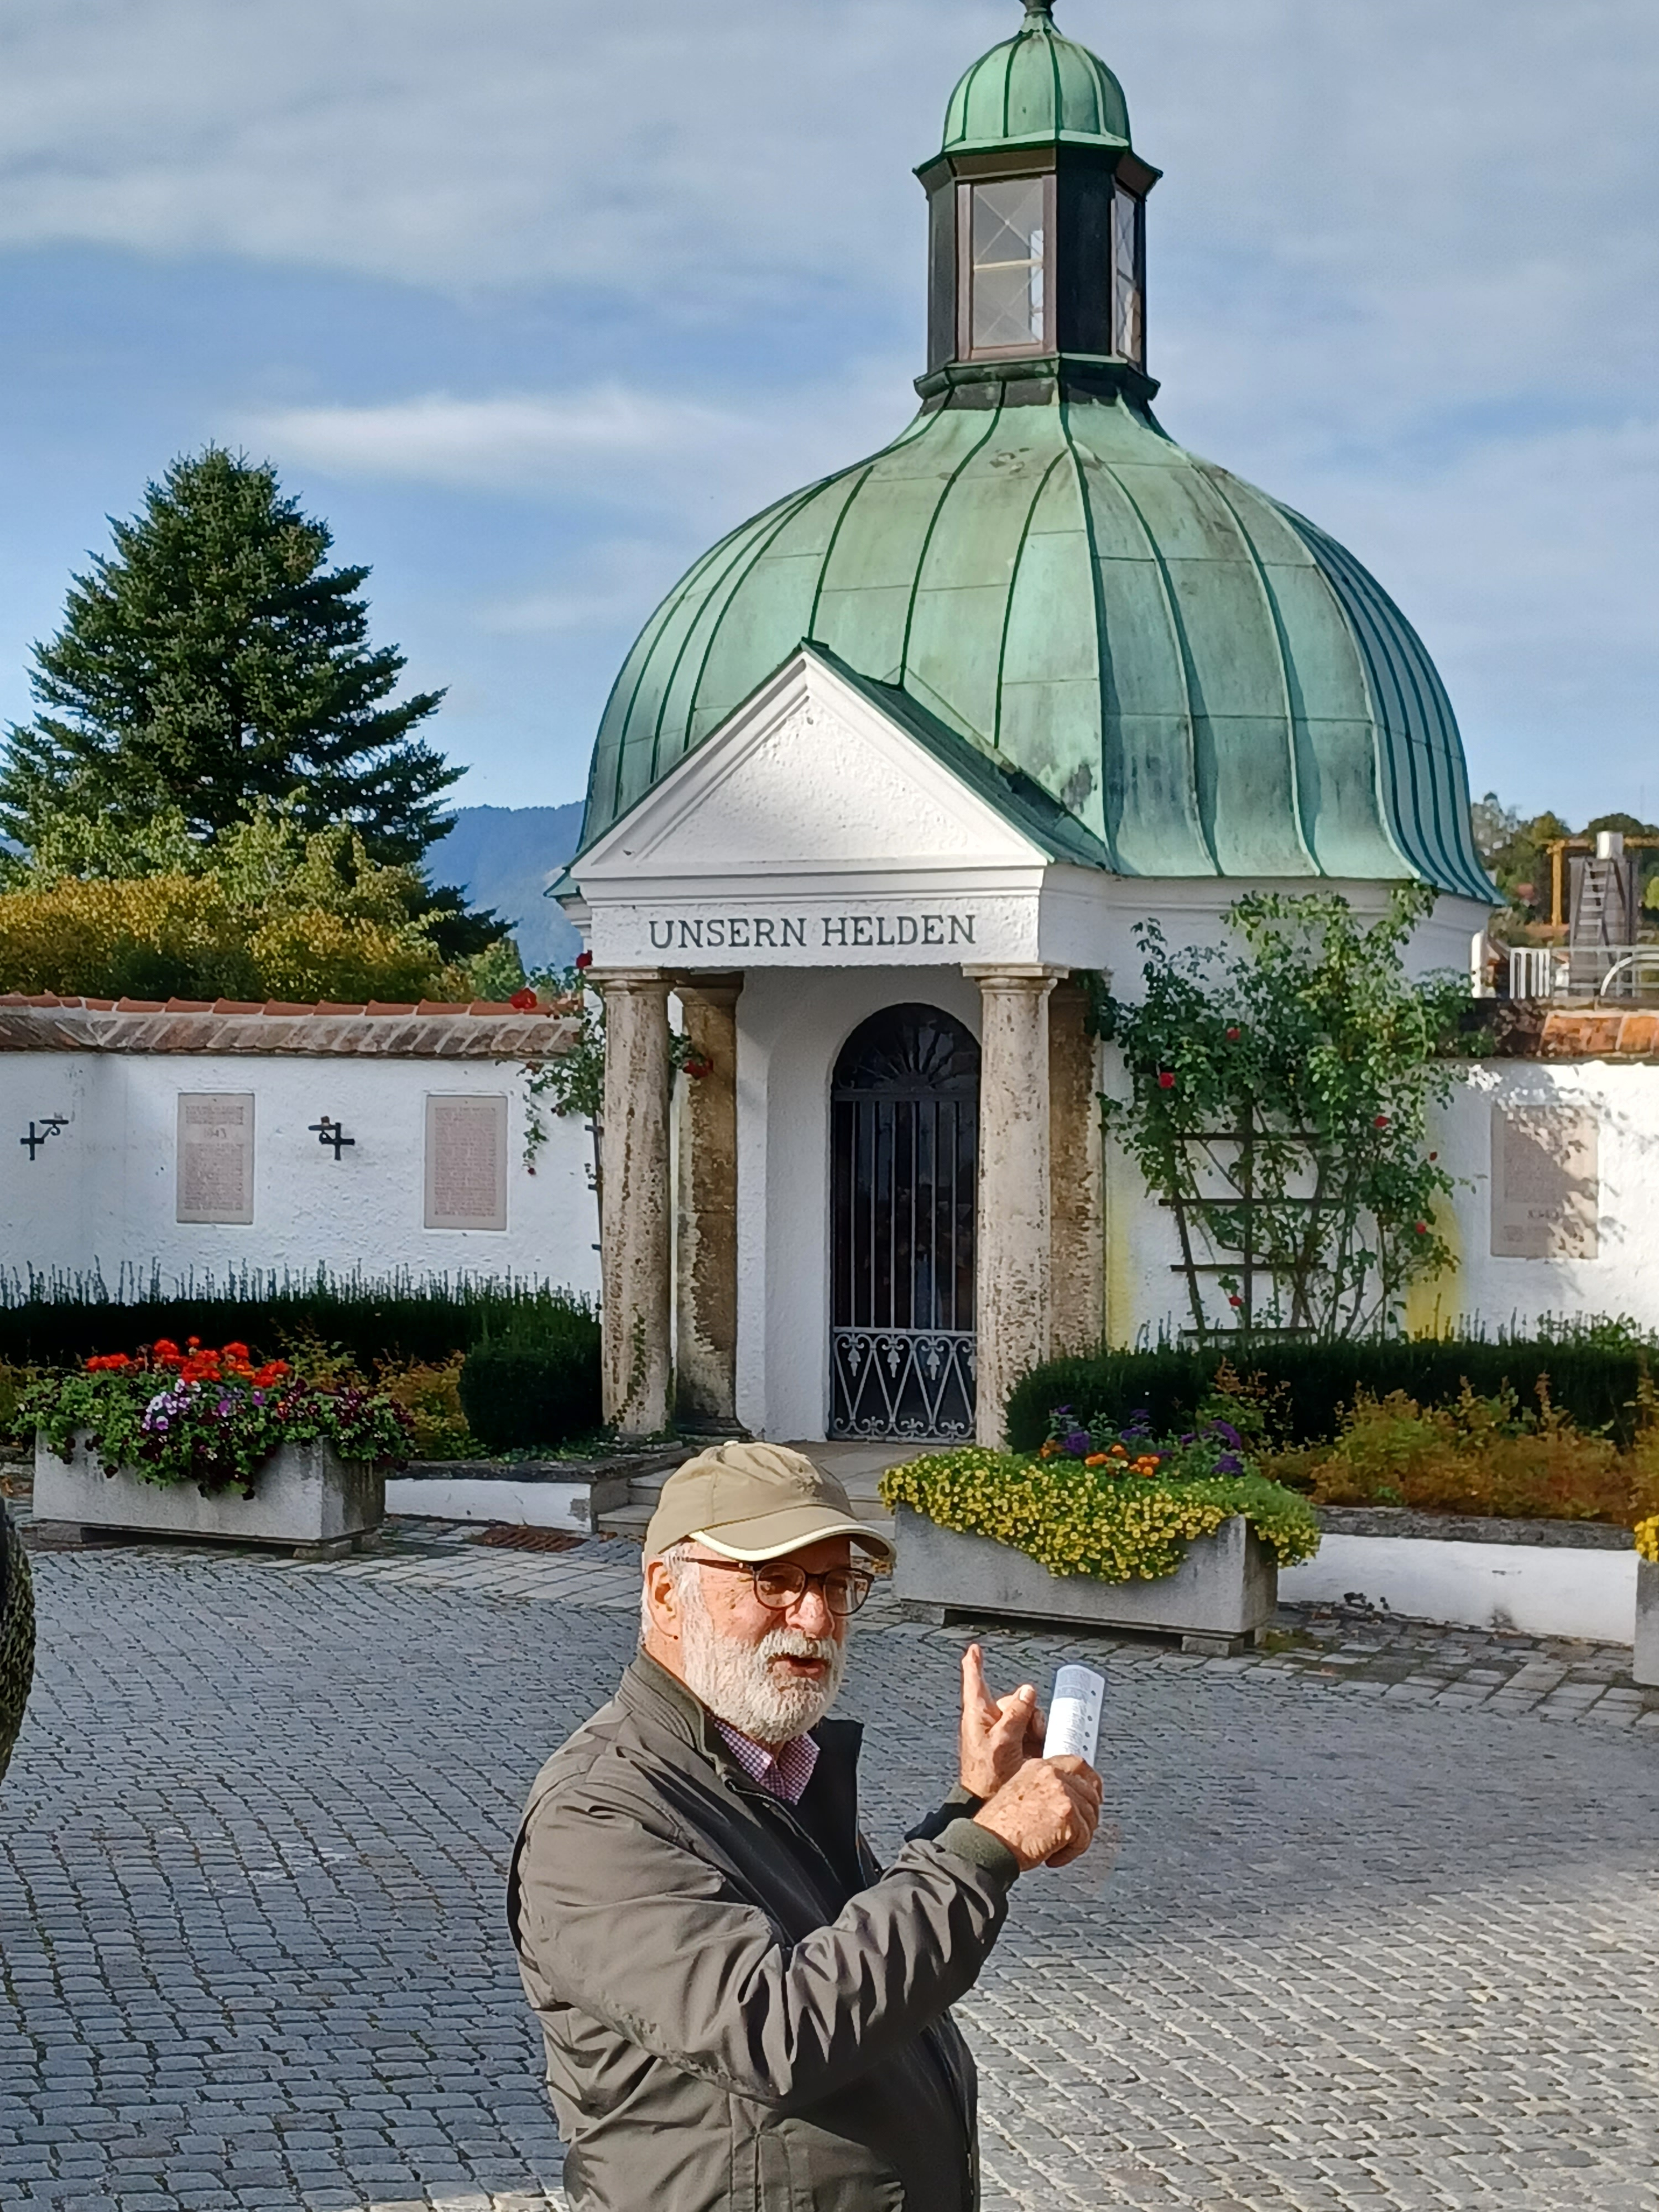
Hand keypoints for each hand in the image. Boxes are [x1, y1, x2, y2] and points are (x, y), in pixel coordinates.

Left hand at [958, 1643, 1045, 1799]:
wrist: (991, 1800)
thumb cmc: (985, 1776)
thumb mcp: (1001, 1742)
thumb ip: (1015, 1715)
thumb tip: (1027, 1691)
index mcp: (978, 1714)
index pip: (975, 1682)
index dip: (975, 1664)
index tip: (975, 1649)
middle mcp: (991, 1720)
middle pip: (1015, 1699)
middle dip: (1027, 1710)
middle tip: (1030, 1731)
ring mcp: (1005, 1732)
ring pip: (1029, 1714)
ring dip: (1036, 1725)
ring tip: (1033, 1743)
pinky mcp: (1018, 1743)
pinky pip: (1034, 1729)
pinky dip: (1040, 1735)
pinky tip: (1040, 1746)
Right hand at [971, 1756, 1101, 1871]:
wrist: (987, 1843)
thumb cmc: (997, 1827)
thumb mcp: (1018, 1792)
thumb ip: (1044, 1788)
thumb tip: (1070, 1800)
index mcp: (1039, 1767)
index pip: (1078, 1764)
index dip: (1090, 1783)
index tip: (1094, 1797)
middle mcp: (1051, 1775)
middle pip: (1090, 1791)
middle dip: (1088, 1816)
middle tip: (1078, 1833)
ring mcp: (1061, 1793)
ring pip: (1090, 1817)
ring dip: (1078, 1838)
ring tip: (1057, 1848)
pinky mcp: (1067, 1816)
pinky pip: (1084, 1838)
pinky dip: (1072, 1853)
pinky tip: (1053, 1856)